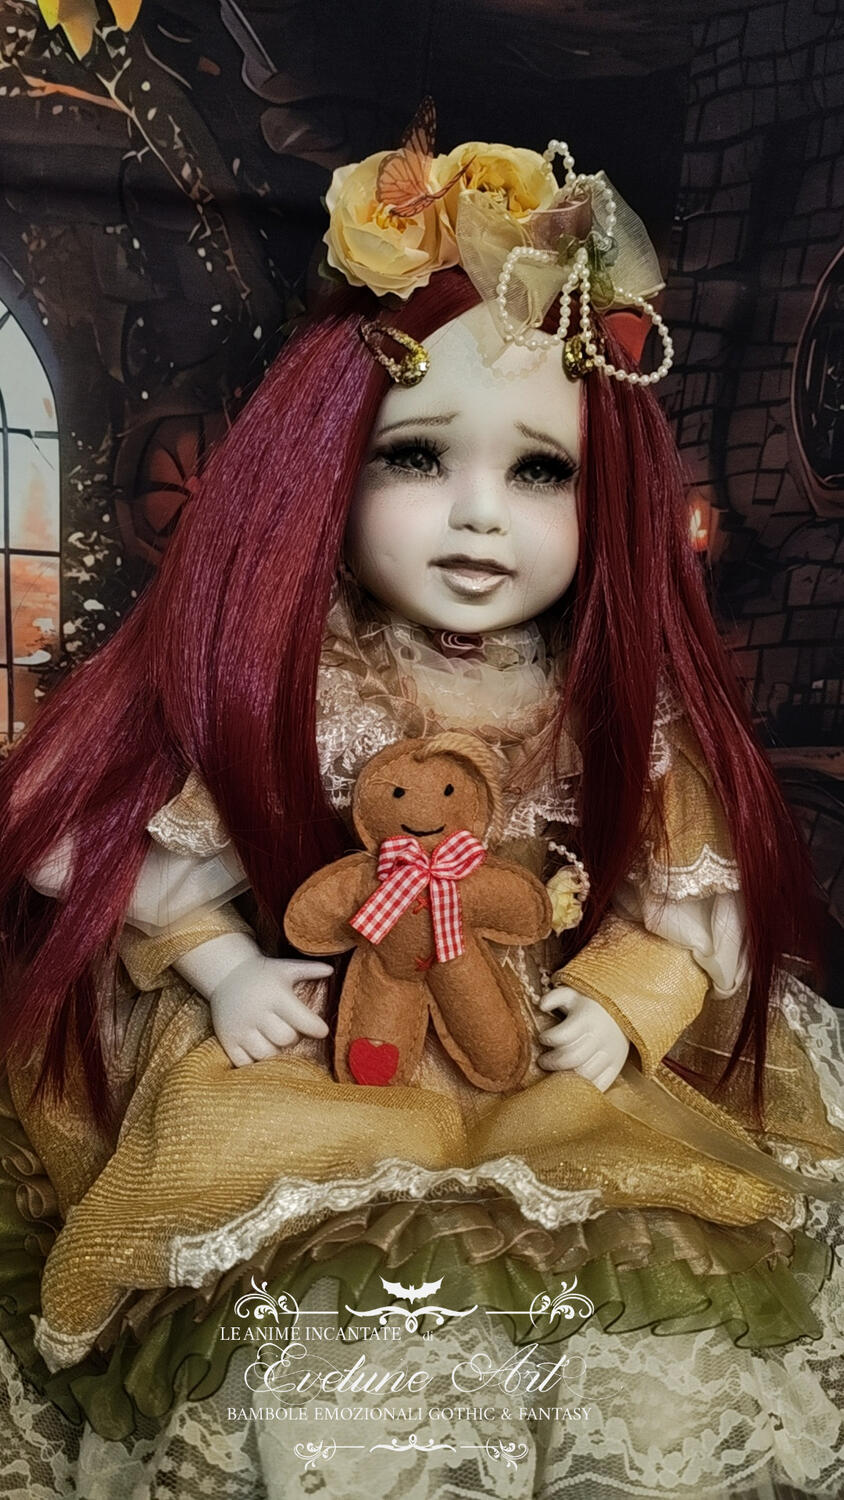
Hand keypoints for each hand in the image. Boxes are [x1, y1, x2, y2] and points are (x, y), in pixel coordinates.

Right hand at [209, 952, 331, 1066]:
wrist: (225, 974)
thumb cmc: (262, 974)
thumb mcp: (285, 968)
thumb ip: (309, 969)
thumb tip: (331, 970)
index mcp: (275, 995)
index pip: (302, 1020)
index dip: (316, 1028)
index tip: (322, 1030)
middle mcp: (256, 1012)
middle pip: (285, 1039)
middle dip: (294, 1037)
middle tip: (293, 1030)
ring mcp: (239, 1028)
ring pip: (266, 1054)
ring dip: (276, 1050)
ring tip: (275, 1038)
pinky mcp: (227, 1040)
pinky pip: (244, 1062)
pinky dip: (255, 1060)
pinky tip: (259, 1046)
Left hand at [537, 985, 628, 1091]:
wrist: (625, 1011)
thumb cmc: (592, 1004)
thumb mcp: (574, 994)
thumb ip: (555, 997)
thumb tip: (540, 1005)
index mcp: (588, 1018)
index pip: (562, 1035)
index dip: (547, 1038)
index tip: (542, 1038)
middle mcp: (600, 1037)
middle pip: (571, 1058)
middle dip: (552, 1062)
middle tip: (543, 1061)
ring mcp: (611, 1054)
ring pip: (584, 1074)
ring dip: (565, 1076)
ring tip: (555, 1071)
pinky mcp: (616, 1067)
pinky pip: (599, 1085)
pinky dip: (583, 1087)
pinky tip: (572, 1081)